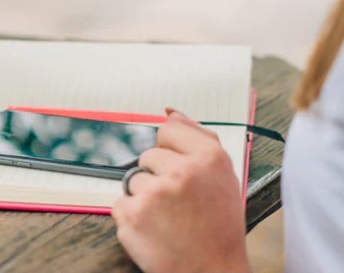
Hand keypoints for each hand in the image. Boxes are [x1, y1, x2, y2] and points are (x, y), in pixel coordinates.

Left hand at [112, 109, 249, 272]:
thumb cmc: (218, 226)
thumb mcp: (222, 176)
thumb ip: (197, 137)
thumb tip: (170, 112)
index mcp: (209, 158)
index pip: (167, 130)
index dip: (172, 153)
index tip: (182, 173)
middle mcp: (182, 171)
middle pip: (148, 155)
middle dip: (159, 177)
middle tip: (180, 204)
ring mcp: (154, 193)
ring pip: (133, 179)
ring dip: (145, 197)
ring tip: (169, 219)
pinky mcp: (132, 215)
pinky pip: (121, 203)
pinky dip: (133, 217)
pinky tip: (155, 230)